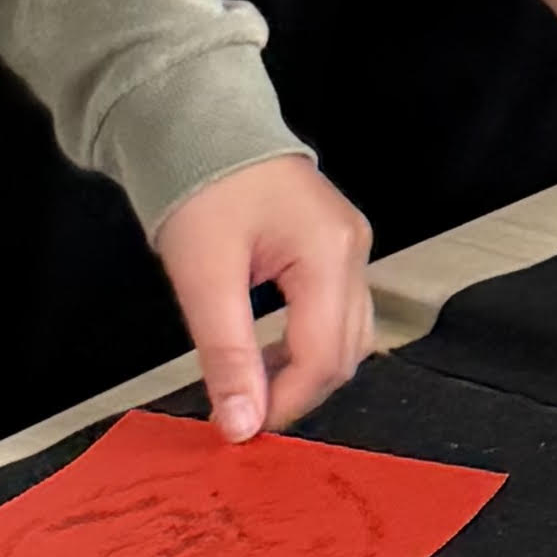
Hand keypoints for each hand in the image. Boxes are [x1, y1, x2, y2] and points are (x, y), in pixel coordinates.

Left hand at [152, 151, 376, 436]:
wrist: (203, 127)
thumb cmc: (205, 186)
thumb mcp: (205, 277)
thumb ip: (227, 355)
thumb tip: (240, 424)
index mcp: (329, 252)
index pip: (324, 356)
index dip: (284, 404)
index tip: (239, 429)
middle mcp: (352, 249)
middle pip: (346, 352)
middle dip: (297, 392)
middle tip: (241, 412)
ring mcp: (350, 247)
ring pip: (348, 337)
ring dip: (304, 370)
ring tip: (249, 383)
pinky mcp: (336, 248)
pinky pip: (336, 314)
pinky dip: (306, 344)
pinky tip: (265, 351)